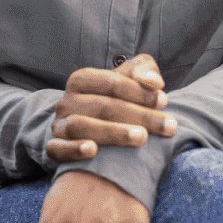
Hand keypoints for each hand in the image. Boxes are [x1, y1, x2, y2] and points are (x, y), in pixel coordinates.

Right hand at [44, 54, 176, 164]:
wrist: (91, 127)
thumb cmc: (117, 100)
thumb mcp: (130, 78)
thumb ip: (145, 71)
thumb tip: (155, 83)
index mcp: (81, 80)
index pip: (111, 83)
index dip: (139, 91)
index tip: (165, 101)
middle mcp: (66, 101)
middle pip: (102, 106)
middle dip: (139, 115)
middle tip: (168, 126)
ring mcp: (59, 125)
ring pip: (80, 126)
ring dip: (112, 132)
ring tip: (142, 138)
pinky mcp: (54, 148)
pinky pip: (57, 149)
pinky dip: (73, 149)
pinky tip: (93, 151)